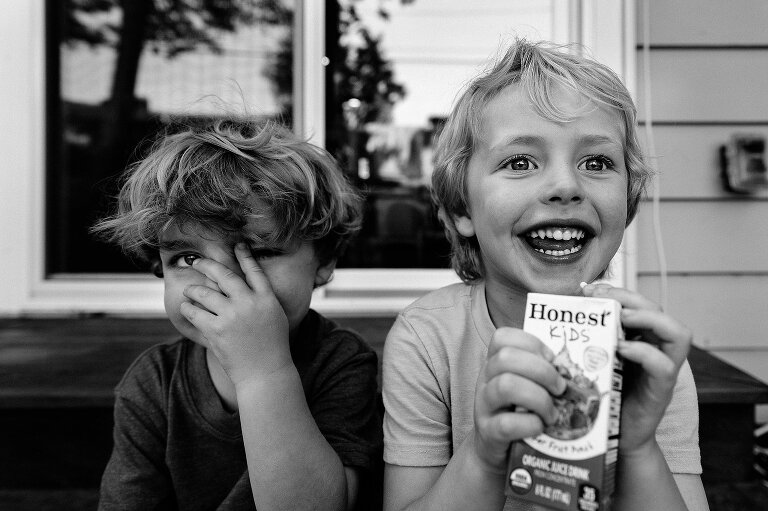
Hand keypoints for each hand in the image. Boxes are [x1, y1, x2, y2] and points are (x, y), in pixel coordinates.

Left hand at [179, 243, 290, 386]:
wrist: (265, 372)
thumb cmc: (272, 346)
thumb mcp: (275, 317)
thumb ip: (262, 299)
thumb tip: (246, 285)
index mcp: (267, 298)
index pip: (254, 270)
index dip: (245, 256)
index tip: (237, 245)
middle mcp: (249, 303)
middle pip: (224, 274)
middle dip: (208, 265)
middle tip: (198, 263)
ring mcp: (232, 316)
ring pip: (204, 292)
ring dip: (193, 289)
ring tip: (189, 291)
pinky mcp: (216, 330)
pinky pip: (195, 312)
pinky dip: (188, 308)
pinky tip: (186, 307)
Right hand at [473, 327, 565, 471]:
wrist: (496, 452)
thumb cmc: (519, 414)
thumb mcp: (526, 387)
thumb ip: (542, 375)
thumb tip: (573, 371)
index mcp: (495, 363)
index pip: (503, 337)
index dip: (532, 344)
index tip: (551, 360)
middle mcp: (485, 380)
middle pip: (506, 358)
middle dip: (542, 371)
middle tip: (559, 389)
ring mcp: (484, 406)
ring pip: (505, 386)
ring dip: (539, 399)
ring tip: (552, 413)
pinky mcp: (488, 433)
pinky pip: (507, 424)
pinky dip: (531, 425)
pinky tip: (540, 428)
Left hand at [581, 283, 691, 454]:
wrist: (612, 437)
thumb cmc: (600, 394)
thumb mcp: (592, 359)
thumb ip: (586, 338)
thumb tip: (562, 311)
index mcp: (639, 338)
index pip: (638, 303)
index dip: (616, 291)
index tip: (588, 289)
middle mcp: (656, 349)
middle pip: (658, 310)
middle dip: (630, 297)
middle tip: (601, 297)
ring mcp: (663, 369)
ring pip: (677, 333)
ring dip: (649, 319)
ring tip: (621, 317)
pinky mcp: (662, 391)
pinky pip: (664, 365)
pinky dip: (643, 353)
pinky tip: (621, 348)